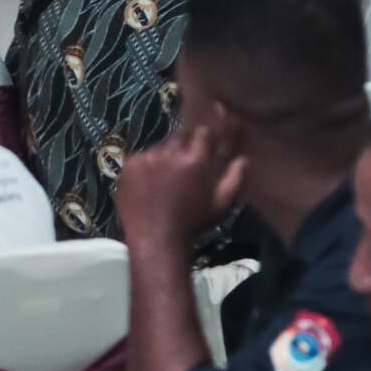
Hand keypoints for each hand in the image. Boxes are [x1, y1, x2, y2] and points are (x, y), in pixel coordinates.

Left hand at [116, 124, 245, 250]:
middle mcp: (169, 153)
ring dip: (164, 156)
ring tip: (165, 175)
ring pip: (158, 147)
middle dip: (184, 146)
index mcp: (195, 159)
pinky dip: (145, 165)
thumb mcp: (222, 204)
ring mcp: (146, 158)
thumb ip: (235, 178)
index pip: (202, 133)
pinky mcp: (128, 165)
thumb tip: (243, 159)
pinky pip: (140, 158)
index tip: (203, 146)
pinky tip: (148, 182)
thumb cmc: (193, 223)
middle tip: (183, 164)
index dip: (203, 138)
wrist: (155, 238)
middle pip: (179, 137)